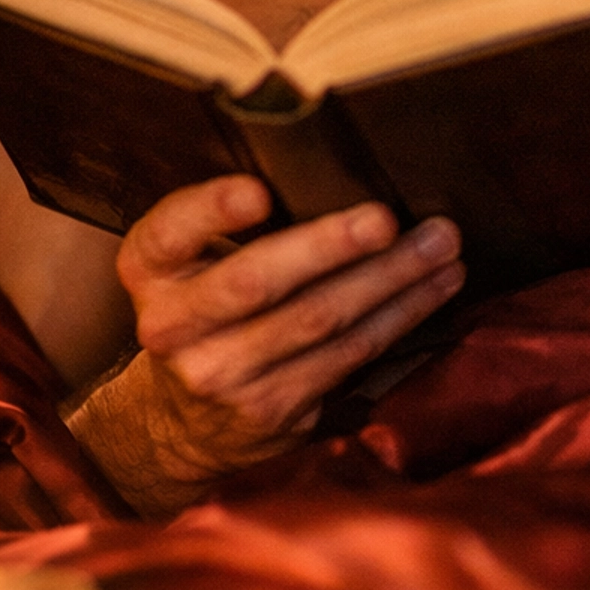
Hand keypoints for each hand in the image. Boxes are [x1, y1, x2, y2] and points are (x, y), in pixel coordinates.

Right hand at [67, 176, 463, 514]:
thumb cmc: (205, 311)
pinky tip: (435, 286)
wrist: (179, 423)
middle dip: (330, 246)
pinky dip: (400, 316)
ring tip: (439, 245)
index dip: (212, 212)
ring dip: (391, 278)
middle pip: (257, 282)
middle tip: (386, 218)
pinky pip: (350, 354)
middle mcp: (174, 328)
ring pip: (320, 319)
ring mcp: (223, 376)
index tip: (258, 192)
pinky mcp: (273, 410)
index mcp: (150, 272)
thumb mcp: (189, 264)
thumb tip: (331, 167)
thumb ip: (228, 223)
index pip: (168, 233)